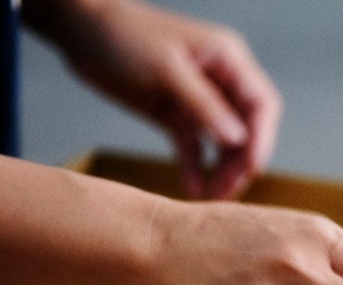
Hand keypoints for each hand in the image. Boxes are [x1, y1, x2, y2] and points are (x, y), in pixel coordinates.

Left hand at [29, 0, 281, 199]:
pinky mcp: (175, 115)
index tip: (253, 168)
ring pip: (223, 142)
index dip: (263, 137)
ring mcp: (198, 101)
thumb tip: (238, 138)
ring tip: (214, 196)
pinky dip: (194, 167)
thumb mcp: (167, 69)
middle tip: (230, 189)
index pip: (261, 103)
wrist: (80, 30)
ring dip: (222, 169)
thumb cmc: (124, 35)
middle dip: (242, 160)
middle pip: (247, 128)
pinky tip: (193, 189)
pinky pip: (193, 147)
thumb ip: (204, 105)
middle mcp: (220, 81)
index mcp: (228, 60)